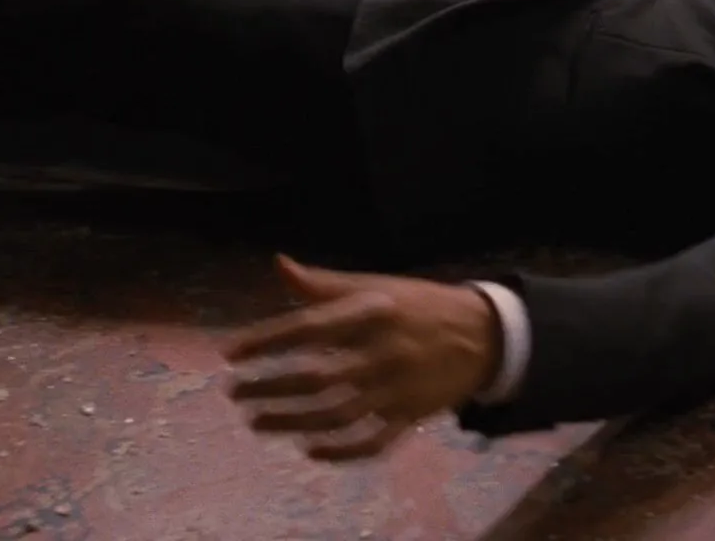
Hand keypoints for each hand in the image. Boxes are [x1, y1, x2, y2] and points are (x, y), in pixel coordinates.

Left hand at [223, 254, 501, 460]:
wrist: (484, 335)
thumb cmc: (419, 305)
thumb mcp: (377, 285)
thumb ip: (325, 283)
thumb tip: (279, 265)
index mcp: (372, 313)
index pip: (309, 328)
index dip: (267, 340)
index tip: (231, 352)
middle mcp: (383, 352)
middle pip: (317, 377)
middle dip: (270, 386)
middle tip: (235, 392)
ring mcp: (397, 389)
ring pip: (337, 414)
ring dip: (292, 421)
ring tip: (256, 422)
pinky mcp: (409, 417)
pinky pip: (372, 441)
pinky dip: (340, 451)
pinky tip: (309, 449)